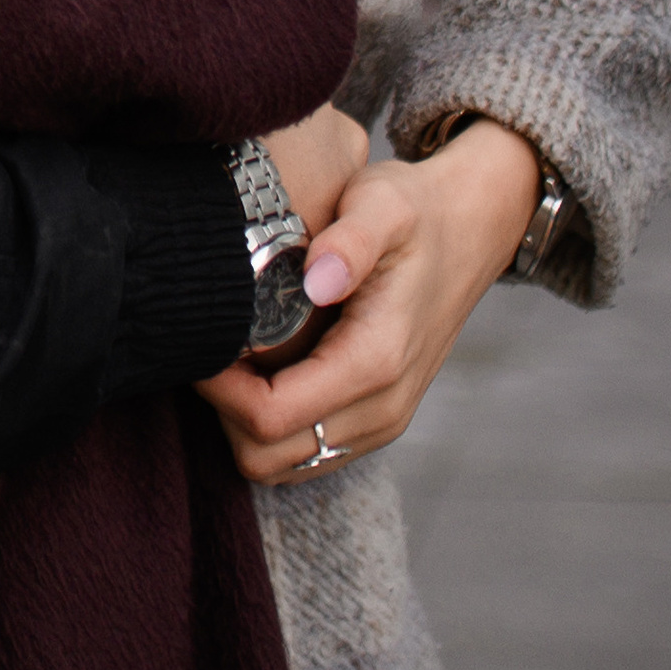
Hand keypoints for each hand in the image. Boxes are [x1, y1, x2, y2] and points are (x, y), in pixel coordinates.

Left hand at [198, 116, 542, 487]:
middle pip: (265, 456)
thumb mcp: (383, 204)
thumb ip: (351, 240)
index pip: (270, 417)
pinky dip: (269, 426)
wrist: (470, 233)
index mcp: (376, 362)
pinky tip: (259, 368)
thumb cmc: (416, 213)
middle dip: (222, 409)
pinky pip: (304, 454)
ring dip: (241, 421)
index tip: (200, 336)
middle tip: (208, 344)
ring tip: (231, 354)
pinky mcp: (373, 423)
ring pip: (280, 465)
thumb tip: (318, 280)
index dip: (218, 387)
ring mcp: (380, 423)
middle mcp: (382, 408)